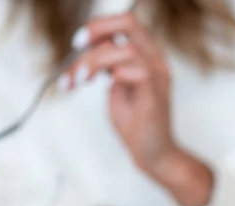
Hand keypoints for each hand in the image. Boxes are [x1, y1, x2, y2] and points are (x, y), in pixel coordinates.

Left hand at [63, 13, 173, 174]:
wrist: (152, 155)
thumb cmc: (135, 125)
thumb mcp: (115, 88)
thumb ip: (107, 67)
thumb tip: (88, 51)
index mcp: (146, 56)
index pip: (125, 23)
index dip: (99, 26)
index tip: (78, 42)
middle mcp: (155, 60)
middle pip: (130, 22)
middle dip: (97, 29)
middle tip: (76, 45)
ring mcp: (158, 75)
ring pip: (126, 48)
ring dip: (94, 62)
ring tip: (78, 80)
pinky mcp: (155, 93)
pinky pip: (137, 69)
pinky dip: (114, 74)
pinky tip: (106, 87)